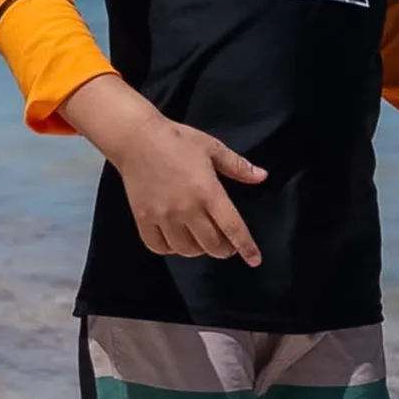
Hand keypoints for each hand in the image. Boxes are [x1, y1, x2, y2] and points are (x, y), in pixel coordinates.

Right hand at [119, 119, 266, 264]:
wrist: (136, 138)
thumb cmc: (176, 140)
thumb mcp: (212, 148)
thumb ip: (238, 166)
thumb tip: (262, 176)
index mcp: (208, 192)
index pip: (233, 228)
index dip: (246, 247)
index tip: (254, 260)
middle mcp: (186, 208)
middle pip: (212, 245)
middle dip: (224, 249)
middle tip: (226, 243)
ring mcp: (163, 216)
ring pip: (187, 250)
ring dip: (199, 249)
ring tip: (201, 239)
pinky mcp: (143, 218)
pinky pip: (159, 247)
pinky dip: (171, 248)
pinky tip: (177, 239)